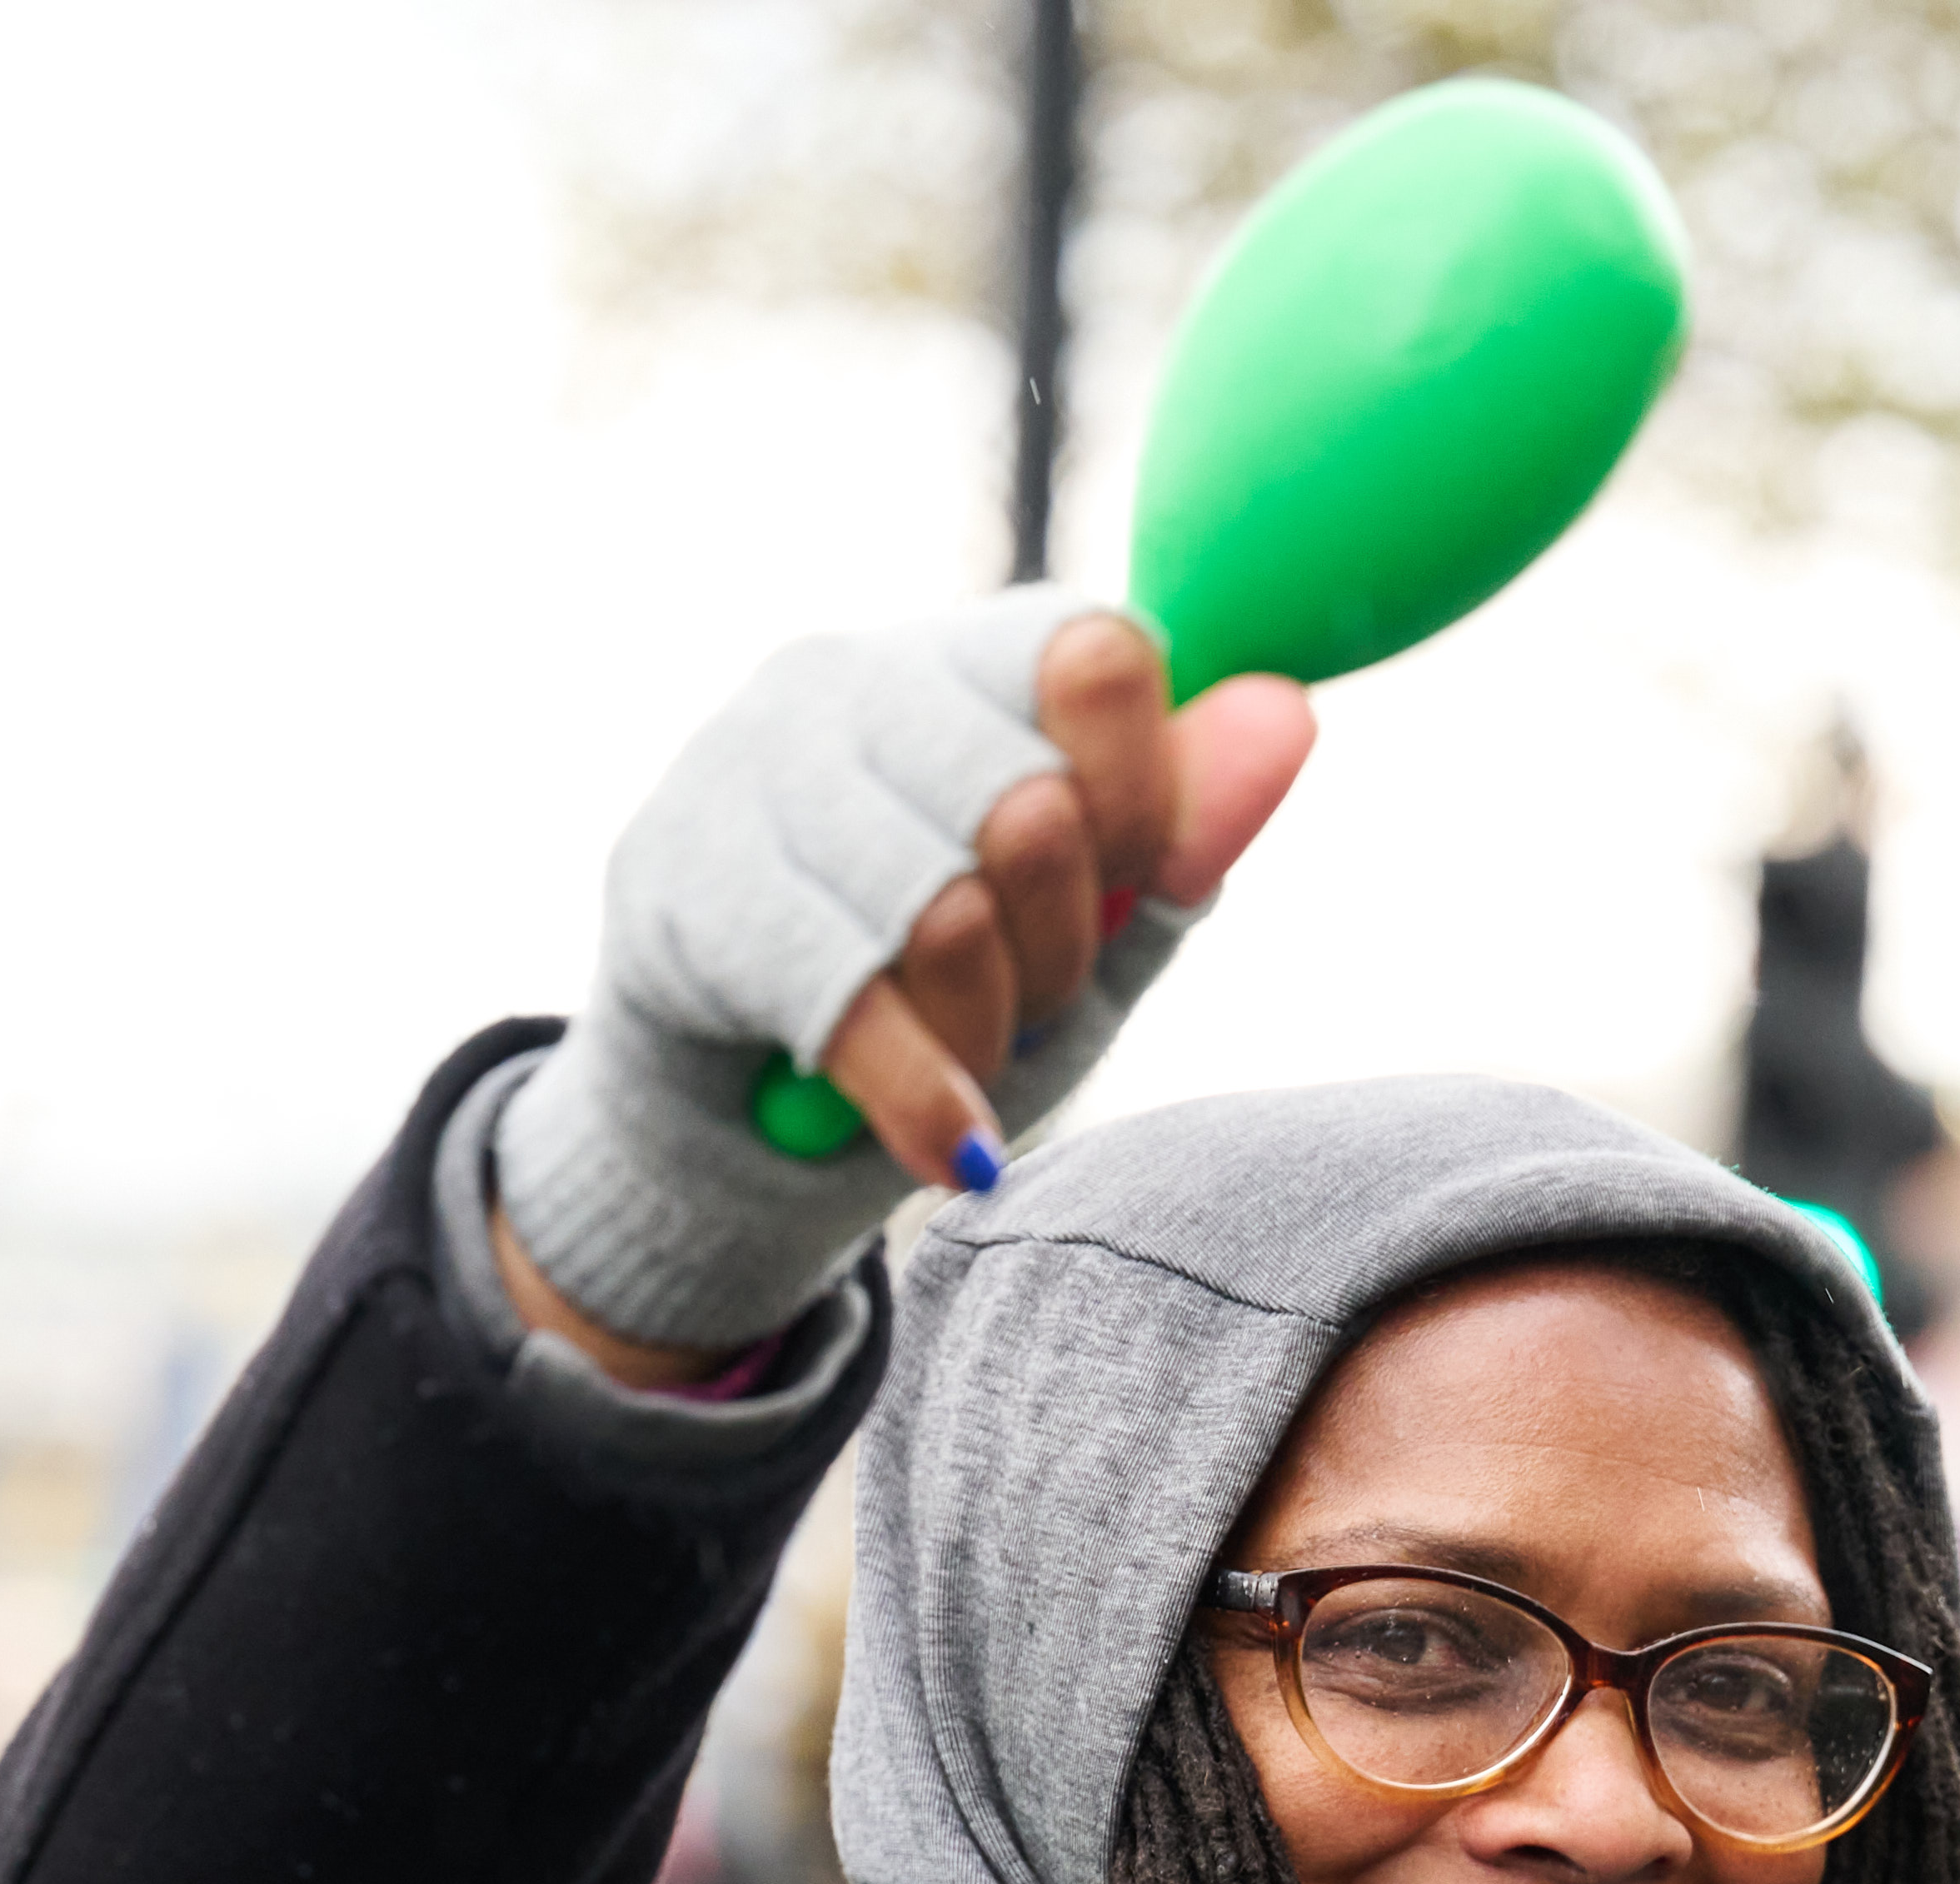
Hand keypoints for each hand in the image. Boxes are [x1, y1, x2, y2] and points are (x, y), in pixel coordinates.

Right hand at [496, 591, 1326, 1371]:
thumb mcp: (1092, 927)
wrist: (740, 1127)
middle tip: (1028, 1000)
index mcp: (958, 659)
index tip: (1122, 882)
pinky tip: (954, 1148)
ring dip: (984, 1032)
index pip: (1098, 659)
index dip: (1144, 803)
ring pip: (942, 911)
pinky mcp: (673, 887)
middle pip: (1030, 807)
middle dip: (1060, 949)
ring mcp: (738, 769)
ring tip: (968, 1060)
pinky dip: (922, 1097)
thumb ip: (1181, 833)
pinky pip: (843, 999)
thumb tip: (1287, 711)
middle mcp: (838, 677)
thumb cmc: (941, 998)